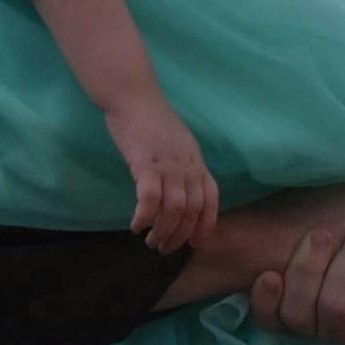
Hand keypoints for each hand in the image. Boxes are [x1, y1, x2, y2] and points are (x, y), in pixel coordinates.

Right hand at [104, 97, 218, 253]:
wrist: (133, 97)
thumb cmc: (152, 119)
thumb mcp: (179, 143)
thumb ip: (184, 165)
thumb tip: (183, 189)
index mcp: (197, 162)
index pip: (210, 201)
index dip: (205, 226)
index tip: (194, 244)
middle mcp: (188, 167)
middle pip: (192, 211)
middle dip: (179, 236)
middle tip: (163, 248)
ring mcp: (168, 165)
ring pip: (174, 210)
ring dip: (163, 232)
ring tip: (150, 241)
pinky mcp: (145, 163)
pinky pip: (150, 199)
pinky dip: (144, 217)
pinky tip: (135, 225)